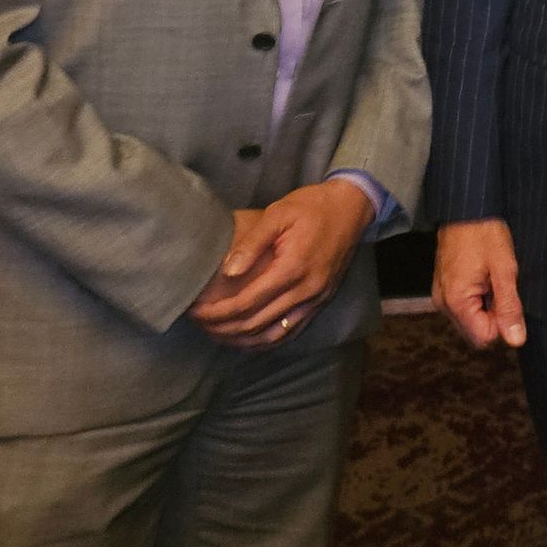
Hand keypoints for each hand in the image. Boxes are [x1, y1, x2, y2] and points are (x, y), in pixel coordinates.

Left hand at [189, 181, 374, 348]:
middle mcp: (306, 291)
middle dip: (223, 328)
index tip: (196, 312)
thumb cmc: (311, 206)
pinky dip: (267, 340)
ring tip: (218, 334)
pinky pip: (291, 331)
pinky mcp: (321, 302)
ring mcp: (316, 300)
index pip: (247, 303)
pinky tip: (249, 338)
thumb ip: (252, 243)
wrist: (351, 207)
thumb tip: (228, 271)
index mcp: (292, 268)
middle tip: (199, 324)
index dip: (218, 312)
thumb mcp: (278, 213)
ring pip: (274, 335)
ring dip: (243, 339)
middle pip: (256, 324)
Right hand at [435, 218, 526, 350]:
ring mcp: (441, 294)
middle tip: (501, 286)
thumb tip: (516, 340)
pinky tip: (484, 277)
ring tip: (492, 279)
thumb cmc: (484, 233)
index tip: (508, 297)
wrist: (466, 206)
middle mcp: (443, 303)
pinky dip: (477, 298)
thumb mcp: (504, 269)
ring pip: (470, 319)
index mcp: (456, 301)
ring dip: (486, 307)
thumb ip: (509, 306)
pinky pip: (463, 306)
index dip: (502, 322)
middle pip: (475, 332)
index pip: (484, 338)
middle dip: (493, 316)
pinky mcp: (443, 286)